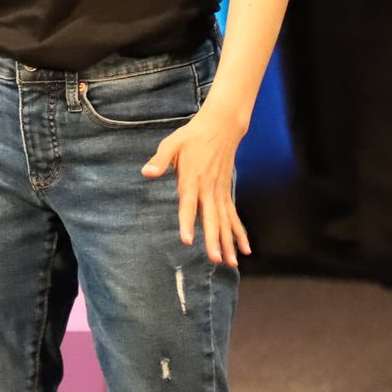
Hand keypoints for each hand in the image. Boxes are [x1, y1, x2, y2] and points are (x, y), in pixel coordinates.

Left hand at [141, 111, 251, 267]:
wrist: (220, 127)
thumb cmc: (192, 137)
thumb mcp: (172, 144)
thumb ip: (160, 160)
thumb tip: (146, 172)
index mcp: (192, 179)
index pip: (188, 205)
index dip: (188, 223)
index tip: (188, 240)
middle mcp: (208, 189)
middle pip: (211, 219)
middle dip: (213, 240)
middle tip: (215, 259)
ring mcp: (220, 192)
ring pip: (225, 222)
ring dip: (229, 243)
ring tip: (231, 264)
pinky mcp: (226, 192)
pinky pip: (234, 216)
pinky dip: (240, 233)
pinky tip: (245, 249)